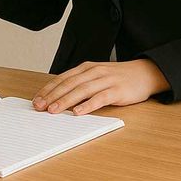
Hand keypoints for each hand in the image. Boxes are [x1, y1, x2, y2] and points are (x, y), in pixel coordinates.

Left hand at [32, 60, 169, 114]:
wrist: (144, 73)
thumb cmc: (117, 78)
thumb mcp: (96, 76)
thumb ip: (80, 84)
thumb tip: (58, 97)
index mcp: (86, 68)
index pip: (62, 78)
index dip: (48, 89)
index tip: (36, 100)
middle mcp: (93, 72)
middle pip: (69, 84)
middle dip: (52, 96)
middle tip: (39, 107)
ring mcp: (105, 80)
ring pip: (81, 90)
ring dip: (65, 101)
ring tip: (54, 111)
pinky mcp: (117, 90)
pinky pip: (100, 98)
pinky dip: (88, 105)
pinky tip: (79, 112)